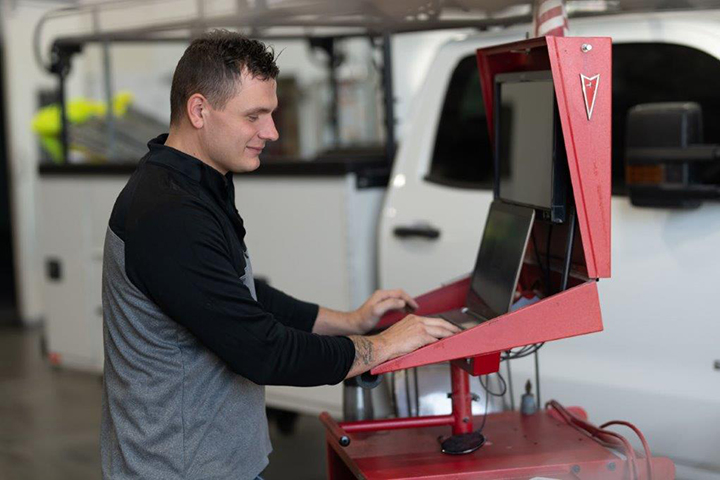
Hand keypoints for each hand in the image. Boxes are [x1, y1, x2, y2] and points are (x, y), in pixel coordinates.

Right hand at [345, 315, 460, 378]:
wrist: (383, 345)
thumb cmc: (389, 342)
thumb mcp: (402, 331)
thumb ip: (413, 332)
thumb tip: (423, 338)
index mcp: (413, 318)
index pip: (432, 320)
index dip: (442, 324)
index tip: (448, 327)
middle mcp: (417, 320)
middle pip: (440, 322)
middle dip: (451, 327)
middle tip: (458, 331)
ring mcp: (420, 327)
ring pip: (440, 330)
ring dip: (450, 334)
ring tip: (456, 338)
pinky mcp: (421, 336)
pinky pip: (435, 339)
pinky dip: (442, 342)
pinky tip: (447, 345)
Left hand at [352, 289, 418, 333]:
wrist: (355, 324)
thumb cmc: (364, 319)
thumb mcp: (377, 311)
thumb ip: (390, 304)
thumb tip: (402, 302)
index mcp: (382, 295)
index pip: (400, 293)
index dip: (409, 299)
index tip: (416, 307)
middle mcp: (382, 296)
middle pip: (400, 295)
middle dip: (409, 301)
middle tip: (416, 309)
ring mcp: (381, 301)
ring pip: (397, 300)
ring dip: (405, 304)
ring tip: (412, 311)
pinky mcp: (380, 307)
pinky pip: (394, 304)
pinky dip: (401, 307)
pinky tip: (403, 313)